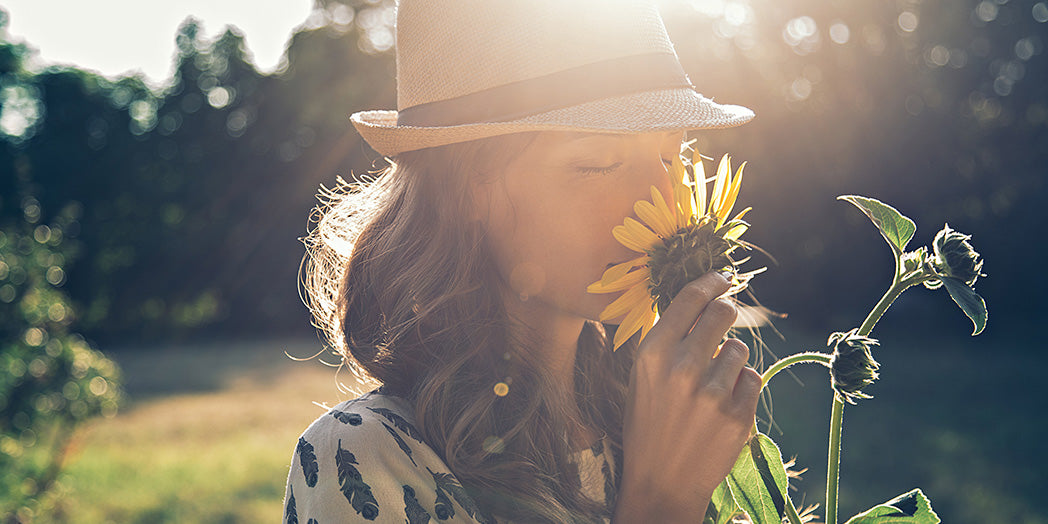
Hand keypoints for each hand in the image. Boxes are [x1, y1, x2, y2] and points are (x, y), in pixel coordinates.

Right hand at [614, 271, 761, 522]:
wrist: (661, 482)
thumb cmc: (648, 423)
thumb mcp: (642, 376)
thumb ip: (666, 339)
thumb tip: (697, 299)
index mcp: (652, 353)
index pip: (690, 298)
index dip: (711, 281)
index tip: (722, 277)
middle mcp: (682, 367)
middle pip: (723, 313)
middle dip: (726, 313)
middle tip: (723, 321)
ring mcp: (712, 392)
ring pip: (740, 348)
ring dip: (731, 359)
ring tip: (711, 385)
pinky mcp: (738, 414)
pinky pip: (752, 378)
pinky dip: (742, 387)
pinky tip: (722, 405)